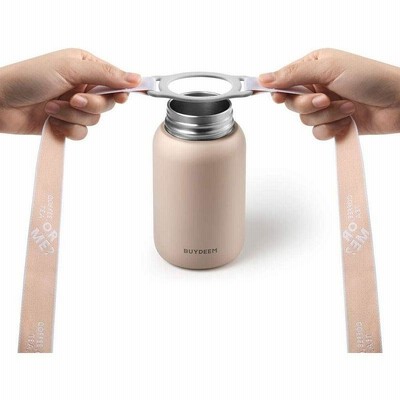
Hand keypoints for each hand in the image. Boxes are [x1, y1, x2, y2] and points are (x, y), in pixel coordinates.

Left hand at [0, 49, 140, 139]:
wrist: (0, 103)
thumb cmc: (29, 78)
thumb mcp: (70, 68)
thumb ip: (105, 74)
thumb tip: (135, 78)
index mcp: (85, 66)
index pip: (115, 79)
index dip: (121, 90)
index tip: (122, 97)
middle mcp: (83, 86)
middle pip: (108, 103)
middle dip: (90, 105)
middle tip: (74, 100)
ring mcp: (75, 106)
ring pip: (95, 119)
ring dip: (72, 116)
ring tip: (52, 107)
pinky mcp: (67, 123)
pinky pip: (82, 132)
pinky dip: (68, 128)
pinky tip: (52, 121)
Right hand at [259, 48, 399, 139]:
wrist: (398, 103)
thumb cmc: (370, 78)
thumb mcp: (328, 67)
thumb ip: (293, 73)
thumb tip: (263, 78)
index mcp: (313, 67)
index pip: (284, 80)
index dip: (277, 90)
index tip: (277, 97)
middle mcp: (316, 86)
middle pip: (291, 104)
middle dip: (308, 104)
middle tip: (324, 99)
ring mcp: (324, 106)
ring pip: (304, 120)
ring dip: (327, 116)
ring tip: (347, 107)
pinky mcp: (333, 124)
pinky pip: (317, 133)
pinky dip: (332, 128)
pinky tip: (347, 120)